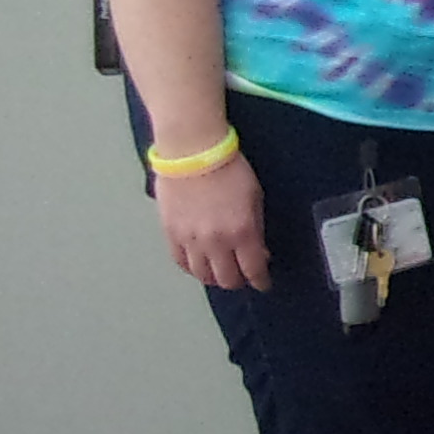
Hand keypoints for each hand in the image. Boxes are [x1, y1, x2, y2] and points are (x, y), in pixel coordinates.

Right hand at [155, 154, 273, 291]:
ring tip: (220, 271)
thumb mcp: (255, 197)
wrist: (192, 150)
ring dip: (214, 277)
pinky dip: (191, 268)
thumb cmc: (229, 167)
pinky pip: (180, 262)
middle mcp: (216, 242)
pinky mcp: (170, 233)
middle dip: (238, 281)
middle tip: (242, 276)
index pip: (253, 270)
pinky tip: (198, 264)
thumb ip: (257, 229)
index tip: (263, 283)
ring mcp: (191, 239)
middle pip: (227, 279)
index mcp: (242, 232)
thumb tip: (259, 251)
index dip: (260, 281)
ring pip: (202, 275)